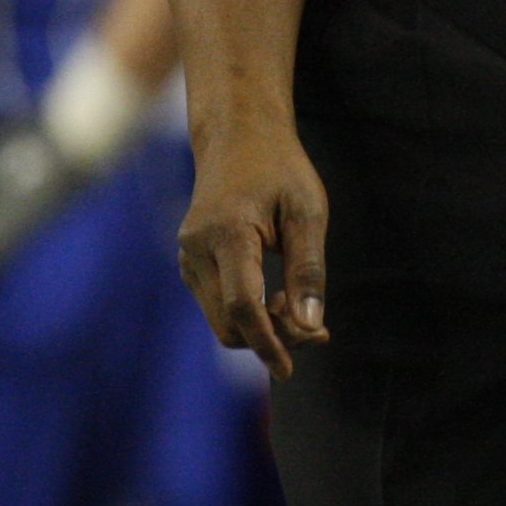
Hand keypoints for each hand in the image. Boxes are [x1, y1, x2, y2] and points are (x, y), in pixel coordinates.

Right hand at [178, 115, 328, 376]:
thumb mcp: (307, 210)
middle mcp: (197, 248)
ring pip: (221, 320)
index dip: (267, 343)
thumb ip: (309, 269)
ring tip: (299, 308)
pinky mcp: (190, 262)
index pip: (242, 306)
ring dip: (260, 329)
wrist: (237, 136)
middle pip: (228, 323)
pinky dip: (247, 315)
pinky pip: (216, 305)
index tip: (288, 369)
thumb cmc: (279, 169)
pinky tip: (279, 300)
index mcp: (227, 232)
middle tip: (317, 330)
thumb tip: (310, 326)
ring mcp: (188, 257)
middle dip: (271, 338)